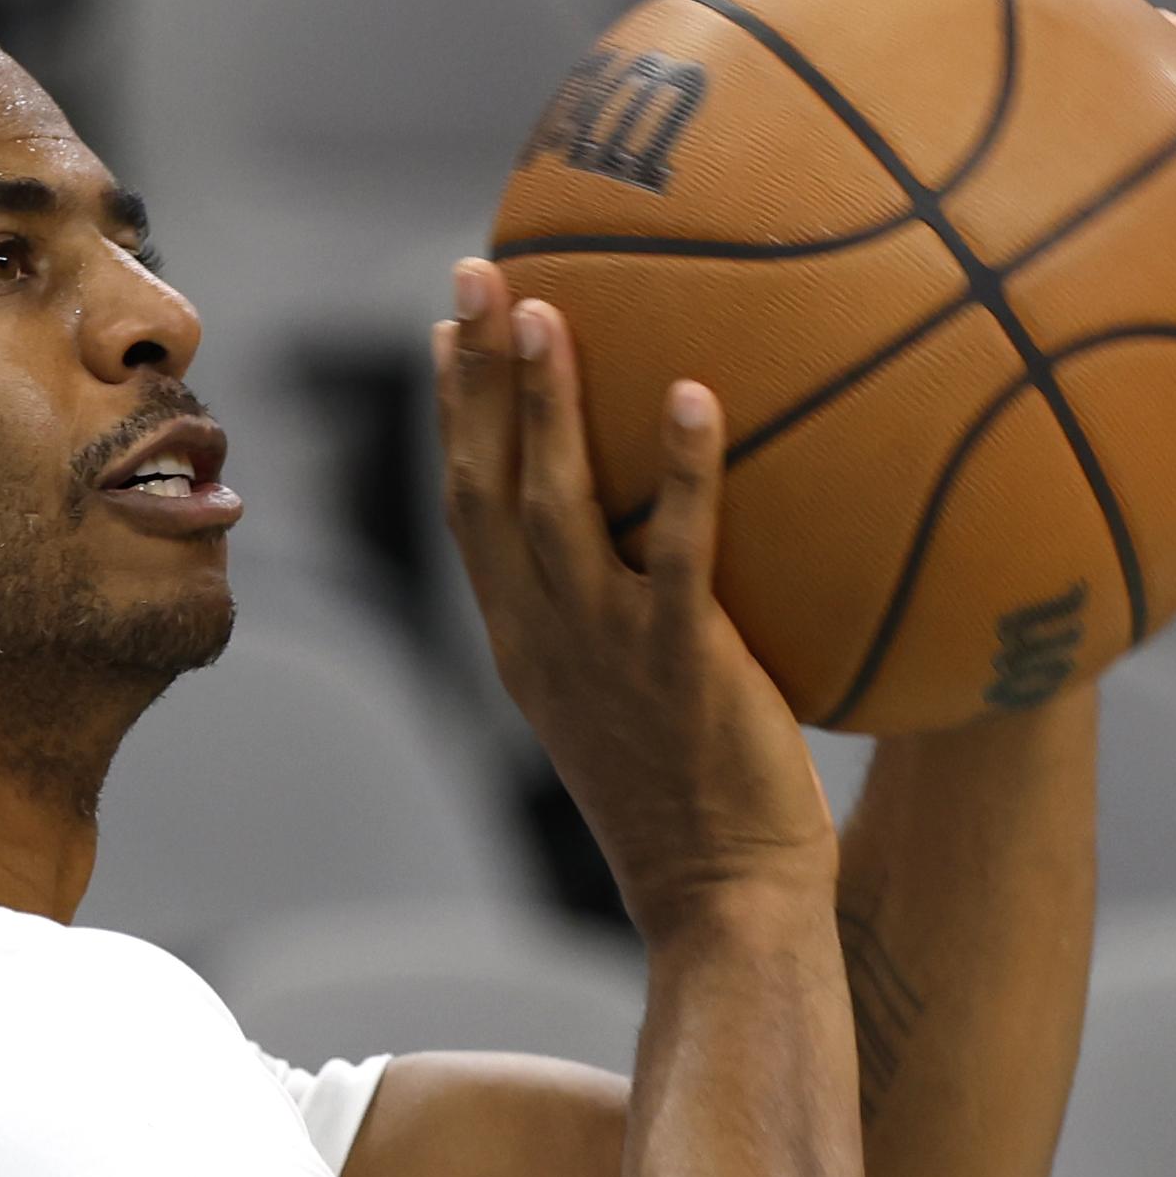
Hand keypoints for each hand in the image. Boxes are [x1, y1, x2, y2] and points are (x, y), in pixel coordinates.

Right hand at [436, 259, 835, 939]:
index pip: (466, 508)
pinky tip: (696, 397)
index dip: (455, 414)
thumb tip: (690, 541)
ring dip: (543, 401)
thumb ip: (645, 621)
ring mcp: (605, 650)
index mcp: (524, 643)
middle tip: (476, 270)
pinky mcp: (680, 666)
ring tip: (548, 306)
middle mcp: (544, 637)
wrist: (722, 905)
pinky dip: (682, 473)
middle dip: (473, 373)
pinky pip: (677, 552)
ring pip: (551, 505)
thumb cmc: (704, 812)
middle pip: (482, 483)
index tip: (452, 326)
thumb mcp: (645, 706)